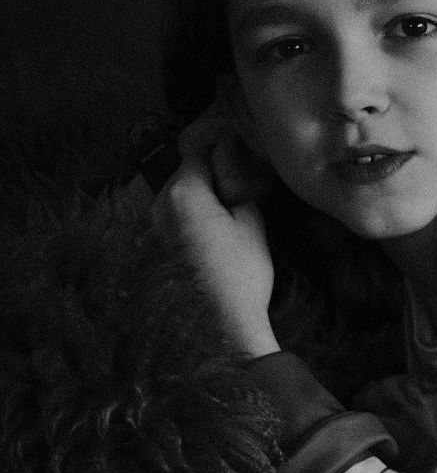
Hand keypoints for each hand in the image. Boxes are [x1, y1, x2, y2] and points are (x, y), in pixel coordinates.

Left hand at [152, 103, 280, 357]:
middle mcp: (156, 205)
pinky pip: (166, 220)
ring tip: (222, 208)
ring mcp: (148, 229)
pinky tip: (206, 234)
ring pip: (170, 195)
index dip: (215, 142)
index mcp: (183, 193)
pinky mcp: (149, 251)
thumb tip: (232, 162)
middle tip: (233, 179)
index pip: (194, 148)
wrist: (220, 330)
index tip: (233, 141)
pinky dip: (184, 218)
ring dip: (193, 195)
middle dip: (203, 170)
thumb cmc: (242, 279)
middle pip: (178, 170)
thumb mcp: (252, 226)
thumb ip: (238, 187)